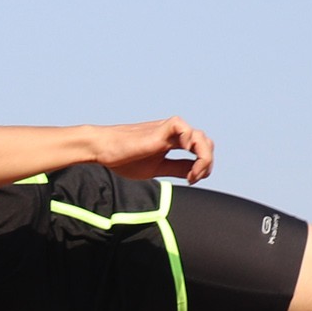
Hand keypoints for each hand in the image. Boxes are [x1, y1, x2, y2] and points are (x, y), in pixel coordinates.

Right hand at [92, 117, 214, 183]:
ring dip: (204, 158)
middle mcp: (174, 134)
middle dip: (207, 163)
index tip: (190, 181)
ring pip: (201, 137)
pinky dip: (193, 145)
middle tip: (193, 179)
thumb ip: (176, 168)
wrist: (104, 150)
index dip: (202, 166)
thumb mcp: (157, 169)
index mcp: (173, 142)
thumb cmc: (124, 158)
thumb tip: (195, 172)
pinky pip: (187, 130)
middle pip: (205, 142)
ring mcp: (169, 130)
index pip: (200, 150)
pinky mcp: (162, 129)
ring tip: (192, 175)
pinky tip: (186, 159)